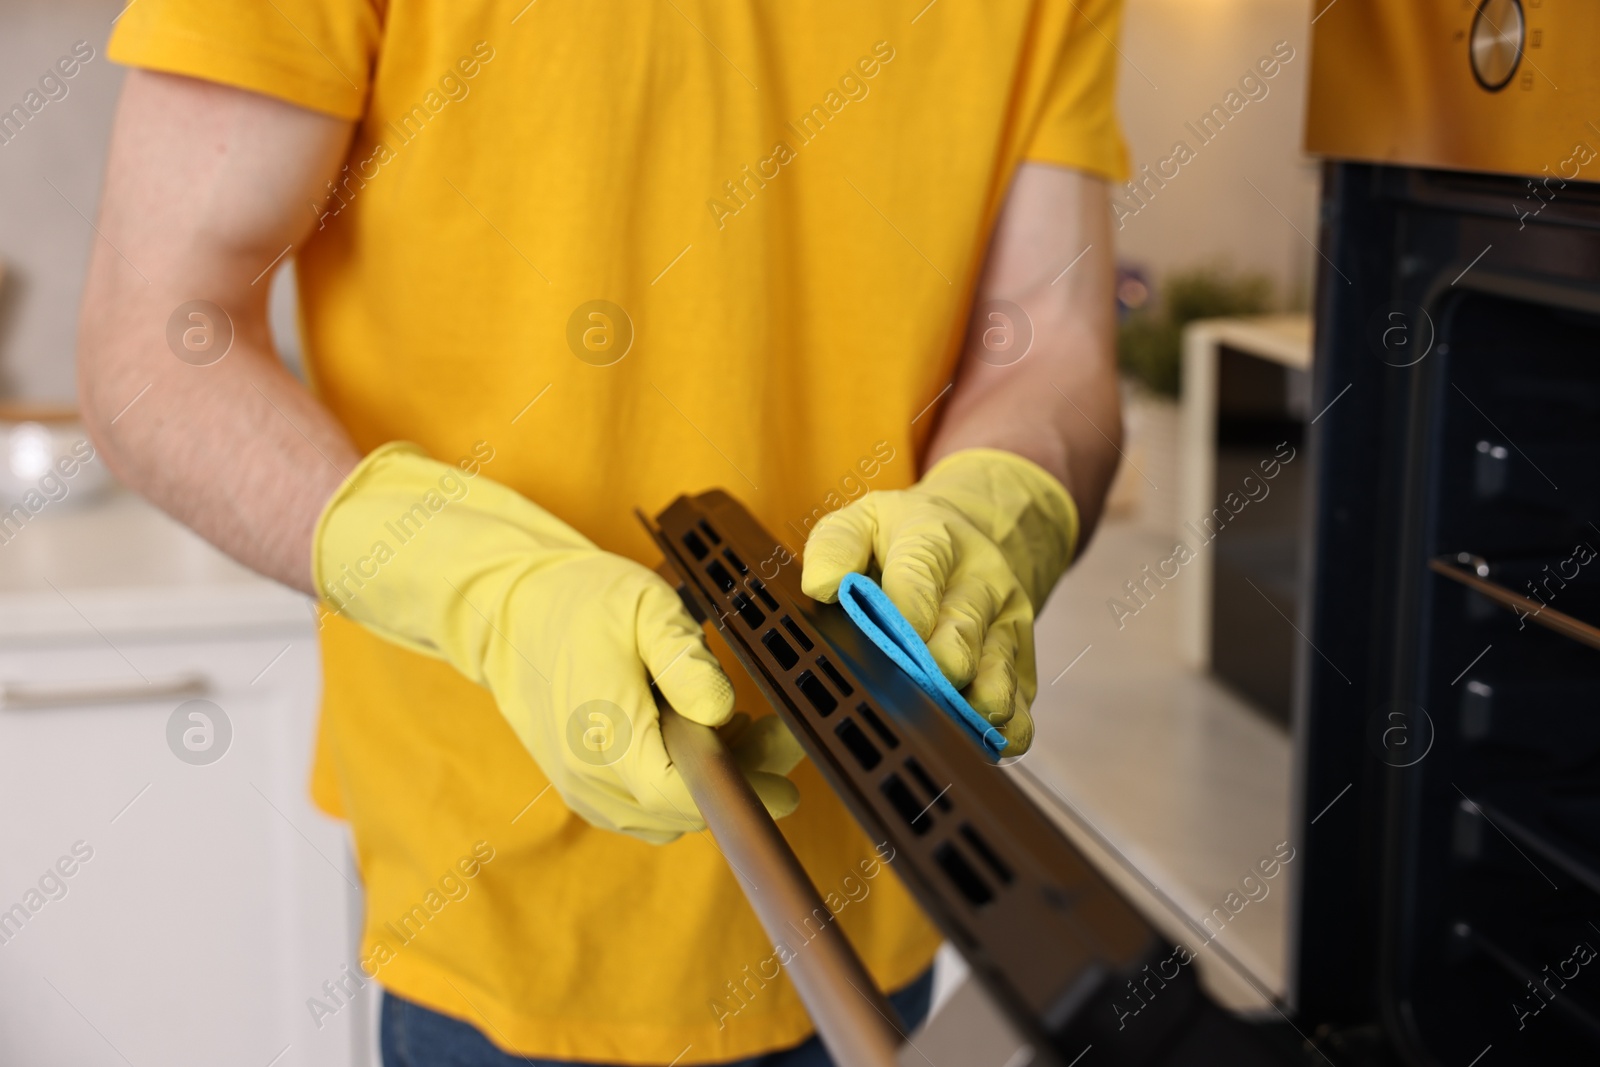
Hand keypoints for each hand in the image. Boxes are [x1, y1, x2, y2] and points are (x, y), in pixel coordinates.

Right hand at [314, 443, 802, 842]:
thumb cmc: (578, 601)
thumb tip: (720, 710)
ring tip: (740, 724)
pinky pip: (644, 805)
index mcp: (604, 736)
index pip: (681, 798)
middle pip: (683, 811)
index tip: (786, 782)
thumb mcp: (643, 607)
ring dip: (709, 780)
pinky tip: (698, 733)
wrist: (507, 611)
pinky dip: (679, 780)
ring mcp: (582, 790)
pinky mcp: (583, 787)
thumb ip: (685, 660)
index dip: (740, 794)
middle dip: (739, 779)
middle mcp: (588, 779)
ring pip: (667, 815)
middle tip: (779, 733)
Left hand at [801, 449, 1077, 753]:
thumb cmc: (903, 538)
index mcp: (934, 540)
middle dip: (946, 660)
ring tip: (958, 722)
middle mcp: (979, 581)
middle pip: (964, 627)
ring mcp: (1005, 623)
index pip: (922, 570)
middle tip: (927, 683)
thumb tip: (822, 586)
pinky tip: (982, 744)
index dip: (912, 605)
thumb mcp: (864, 521)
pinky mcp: (1021, 660)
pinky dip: (1008, 727)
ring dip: (981, 698)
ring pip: (1000, 667)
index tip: (901, 633)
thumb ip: (836, 545)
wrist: (982, 531)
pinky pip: (1021, 699)